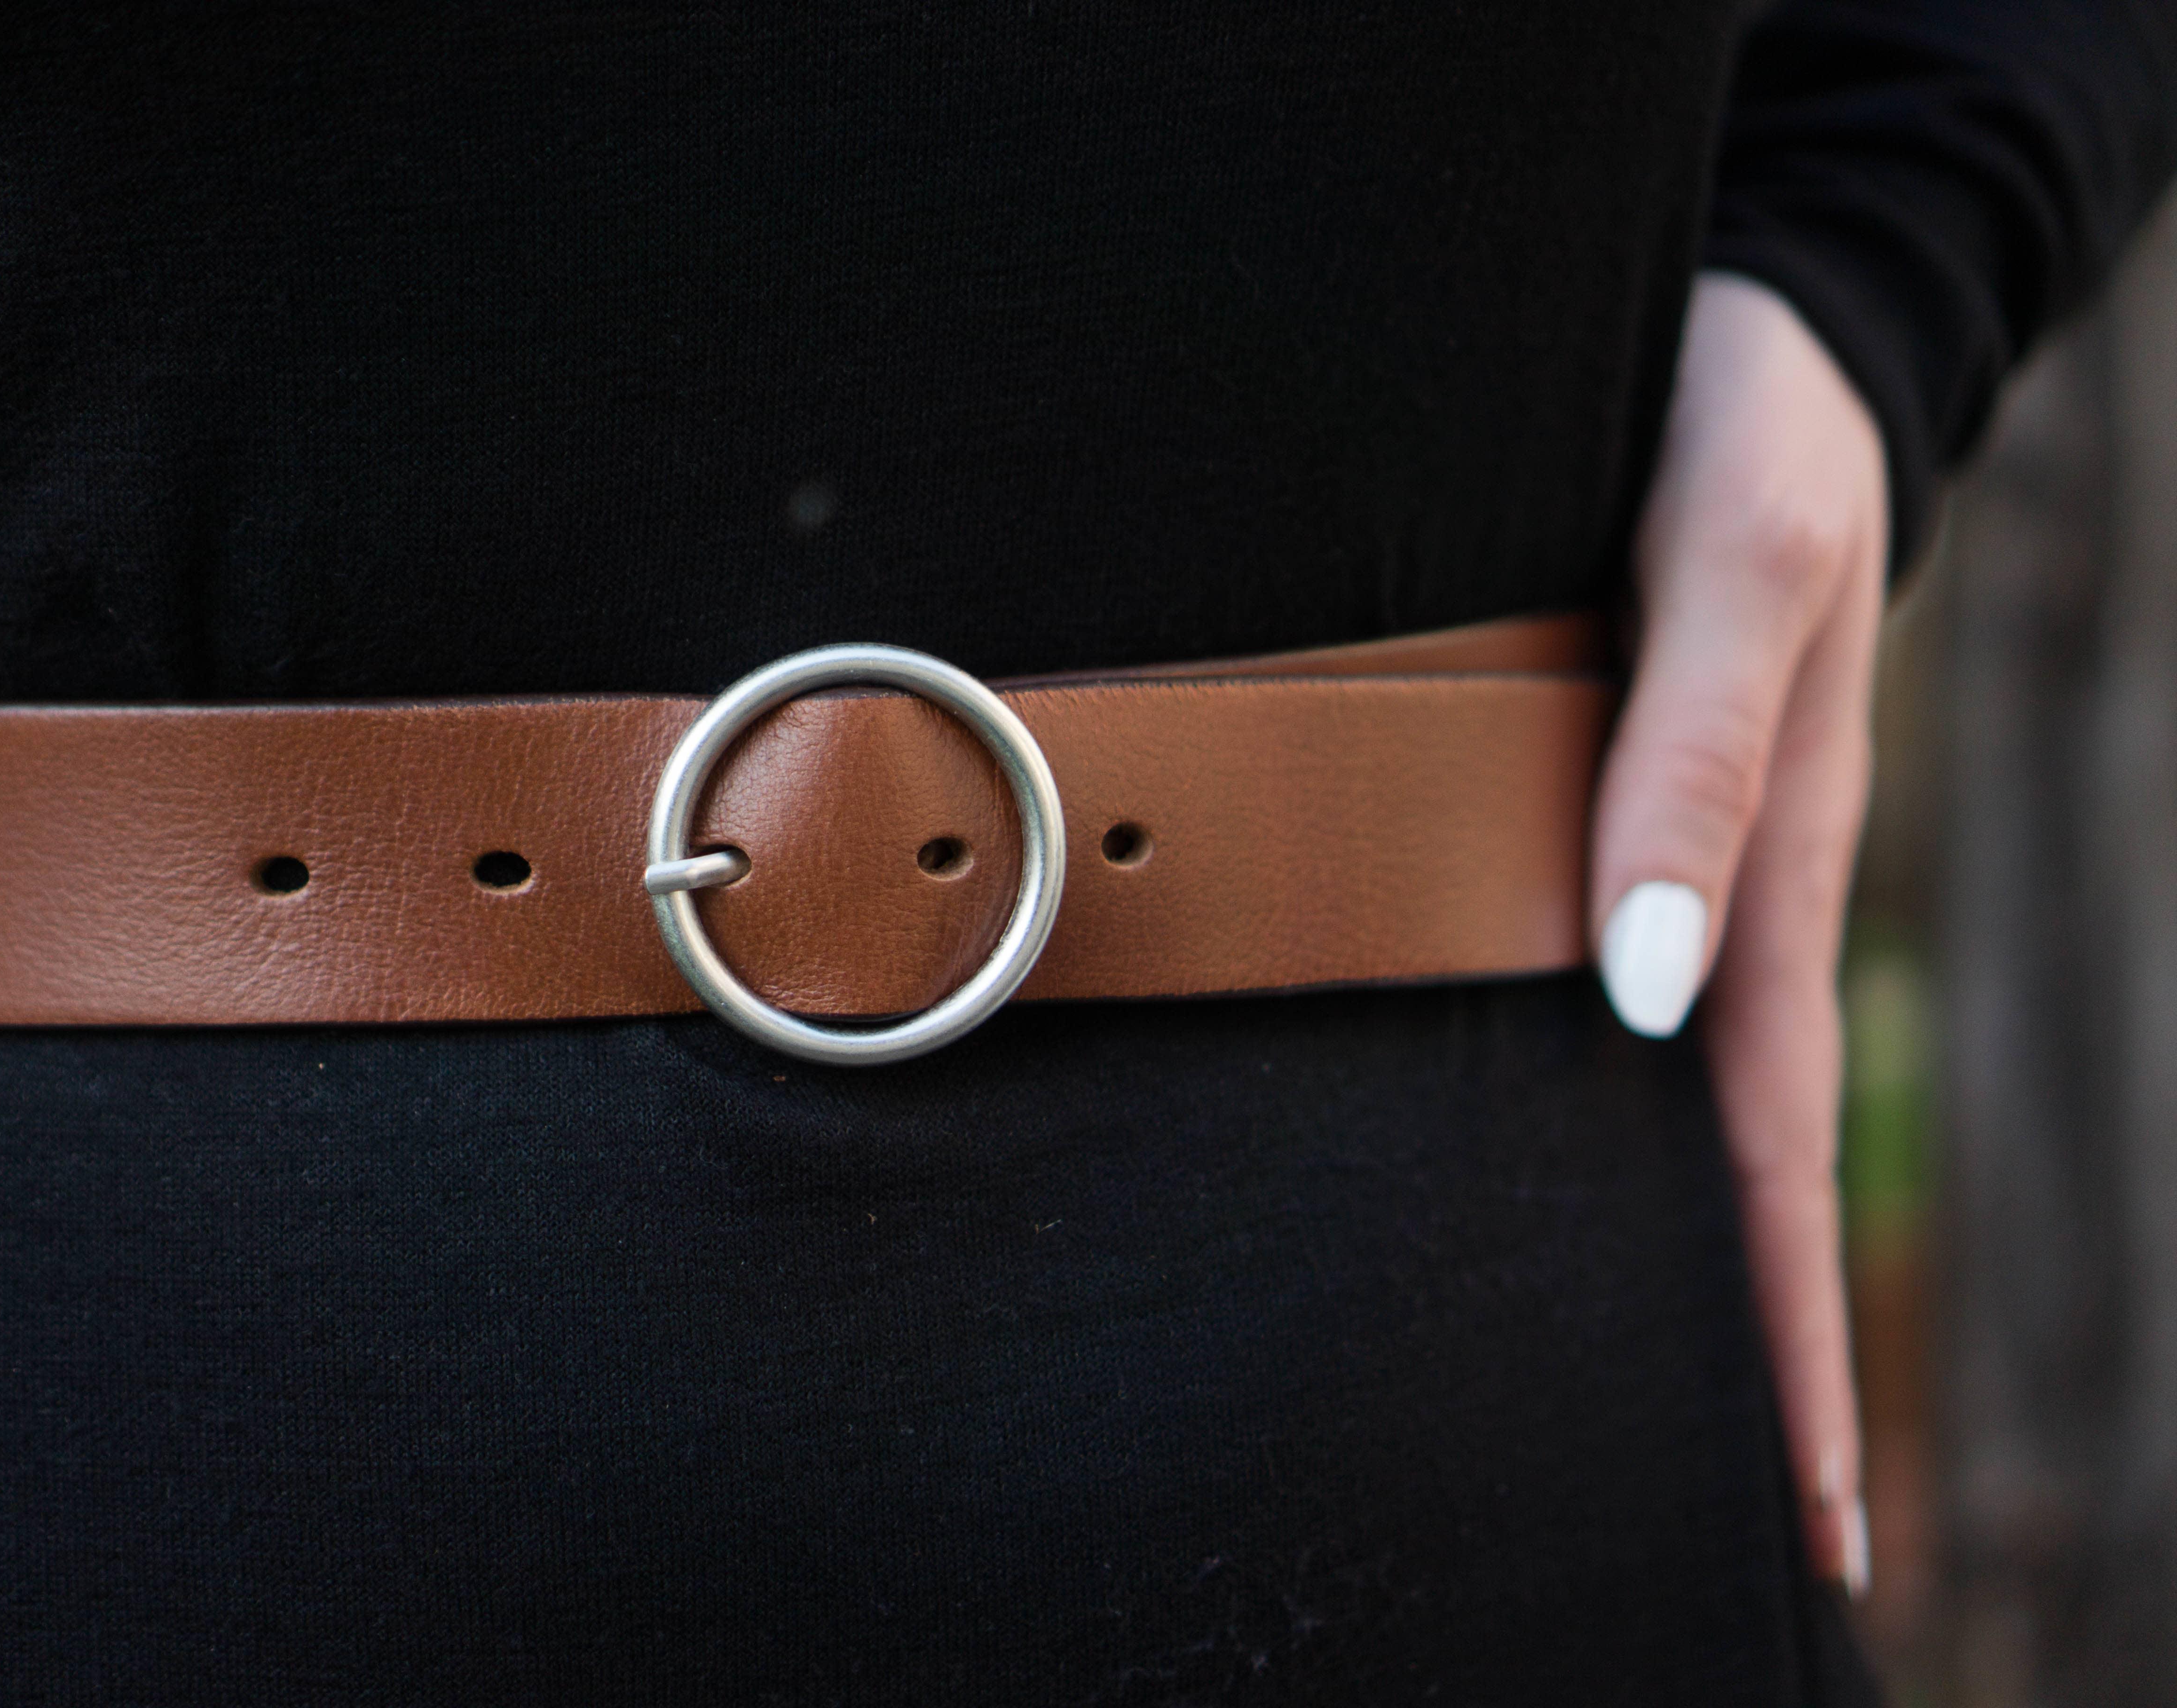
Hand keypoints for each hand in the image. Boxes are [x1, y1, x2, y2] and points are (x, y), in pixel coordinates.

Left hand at [1591, 272, 1886, 1594]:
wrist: (1760, 330)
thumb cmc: (1743, 433)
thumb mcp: (1731, 575)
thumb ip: (1684, 768)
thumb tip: (1637, 987)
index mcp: (1765, 860)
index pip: (1771, 1140)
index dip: (1784, 1321)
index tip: (1817, 1503)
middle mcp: (1721, 880)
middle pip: (1735, 1148)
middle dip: (1752, 1333)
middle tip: (1762, 1516)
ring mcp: (1684, 850)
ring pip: (1683, 1081)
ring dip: (1691, 1235)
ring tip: (1670, 1386)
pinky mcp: (1631, 795)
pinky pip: (1634, 981)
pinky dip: (1634, 1097)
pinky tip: (1592, 1151)